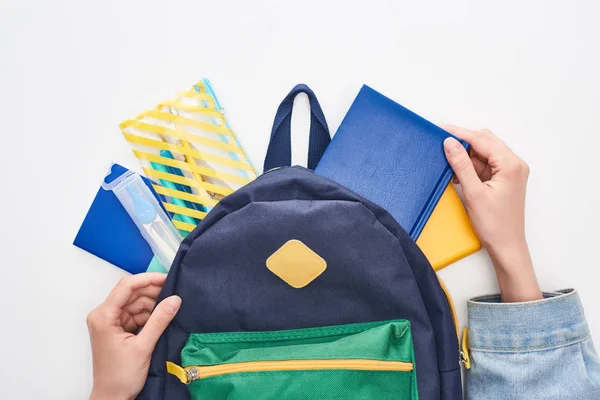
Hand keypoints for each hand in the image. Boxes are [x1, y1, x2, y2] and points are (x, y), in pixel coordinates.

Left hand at [87, 273, 180, 399]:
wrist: (112, 397)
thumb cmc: (120, 376)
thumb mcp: (143, 347)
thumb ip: (159, 320)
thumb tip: (175, 299)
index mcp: (103, 316)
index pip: (126, 287)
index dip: (148, 279)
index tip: (167, 279)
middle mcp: (103, 315)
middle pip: (131, 293)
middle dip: (152, 292)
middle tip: (173, 294)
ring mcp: (110, 322)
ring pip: (135, 302)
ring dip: (152, 304)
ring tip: (169, 308)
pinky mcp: (118, 329)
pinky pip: (135, 313)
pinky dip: (149, 314)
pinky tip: (161, 318)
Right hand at [442, 125, 541, 301]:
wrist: (506, 246)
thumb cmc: (494, 225)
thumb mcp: (473, 193)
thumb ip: (461, 165)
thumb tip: (449, 143)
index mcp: (511, 165)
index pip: (482, 140)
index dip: (460, 133)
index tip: (440, 129)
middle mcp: (514, 164)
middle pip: (485, 141)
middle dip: (463, 141)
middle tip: (440, 141)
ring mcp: (510, 171)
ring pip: (484, 152)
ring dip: (466, 154)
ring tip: (446, 160)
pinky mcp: (504, 179)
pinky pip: (485, 164)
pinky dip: (470, 165)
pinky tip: (457, 172)